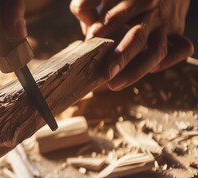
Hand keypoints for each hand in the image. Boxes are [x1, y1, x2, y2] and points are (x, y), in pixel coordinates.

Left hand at [70, 0, 194, 90]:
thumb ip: (89, 1)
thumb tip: (81, 11)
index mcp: (133, 0)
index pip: (115, 17)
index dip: (102, 31)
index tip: (89, 44)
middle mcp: (152, 12)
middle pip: (136, 37)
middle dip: (121, 57)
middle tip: (105, 74)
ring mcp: (166, 25)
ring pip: (156, 51)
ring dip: (136, 70)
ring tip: (115, 84)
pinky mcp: (178, 34)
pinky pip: (182, 49)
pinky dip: (169, 61)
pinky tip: (151, 70)